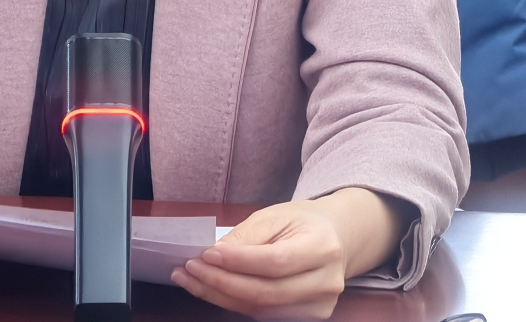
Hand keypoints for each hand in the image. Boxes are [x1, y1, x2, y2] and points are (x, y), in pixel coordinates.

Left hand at [171, 188, 408, 318]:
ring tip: (192, 281)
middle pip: (266, 292)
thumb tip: (214, 255)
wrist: (337, 238)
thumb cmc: (304, 222)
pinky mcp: (310, 318)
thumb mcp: (276, 215)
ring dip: (221, 297)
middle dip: (221, 283)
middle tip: (189, 270)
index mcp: (322, 247)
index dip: (238, 262)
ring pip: (262, 309)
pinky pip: (266, 315)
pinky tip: (215, 291)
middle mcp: (326, 281)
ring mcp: (320, 305)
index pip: (274, 262)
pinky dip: (236, 304)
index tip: (206, 255)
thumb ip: (247, 236)